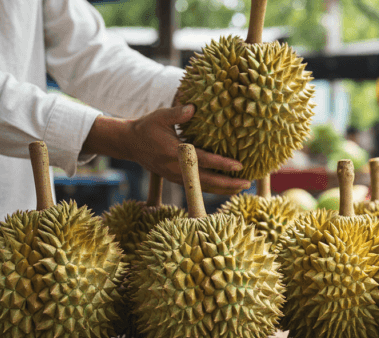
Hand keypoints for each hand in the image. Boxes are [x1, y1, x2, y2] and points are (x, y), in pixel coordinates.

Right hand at [82, 105, 250, 195]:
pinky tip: (227, 188)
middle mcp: (176, 169)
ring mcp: (176, 177)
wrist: (131, 144)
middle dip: (227, 184)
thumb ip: (177, 113)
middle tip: (247, 183)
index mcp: (173, 152)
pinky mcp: (176, 180)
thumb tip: (192, 108)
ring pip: (202, 188)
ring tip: (242, 187)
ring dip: (223, 189)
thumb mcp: (160, 116)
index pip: (202, 160)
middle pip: (206, 180)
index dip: (221, 163)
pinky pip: (197, 187)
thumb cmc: (148, 127)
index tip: (238, 165)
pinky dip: (213, 189)